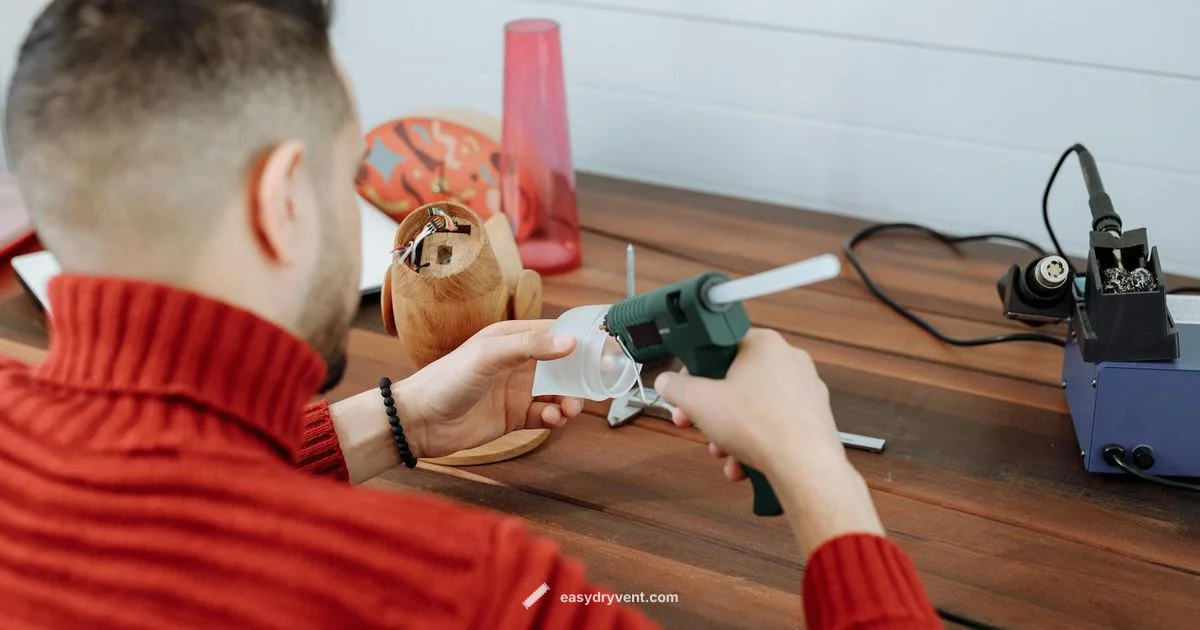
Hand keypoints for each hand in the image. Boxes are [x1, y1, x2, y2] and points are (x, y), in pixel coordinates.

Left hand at [395, 319, 584, 457]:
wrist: (419, 421)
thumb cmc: (446, 380)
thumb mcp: (489, 355)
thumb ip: (530, 346)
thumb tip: (570, 342)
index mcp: (511, 338)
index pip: (553, 332)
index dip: (579, 339)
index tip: (603, 347)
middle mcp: (517, 363)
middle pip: (562, 366)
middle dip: (581, 376)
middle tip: (597, 384)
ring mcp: (516, 391)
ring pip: (557, 393)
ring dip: (569, 401)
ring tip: (568, 409)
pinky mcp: (514, 417)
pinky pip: (545, 416)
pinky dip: (554, 419)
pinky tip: (551, 420)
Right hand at [654, 328, 883, 555]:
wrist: (804, 466)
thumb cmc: (764, 428)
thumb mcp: (699, 402)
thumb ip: (676, 387)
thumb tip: (667, 383)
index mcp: (764, 344)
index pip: (720, 347)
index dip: (696, 372)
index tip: (687, 389)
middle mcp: (790, 361)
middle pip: (736, 382)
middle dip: (712, 410)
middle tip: (697, 422)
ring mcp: (805, 390)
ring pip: (754, 408)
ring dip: (731, 432)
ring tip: (722, 450)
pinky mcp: (812, 418)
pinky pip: (773, 426)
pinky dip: (755, 443)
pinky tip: (742, 463)